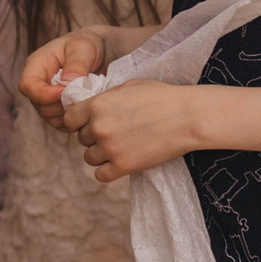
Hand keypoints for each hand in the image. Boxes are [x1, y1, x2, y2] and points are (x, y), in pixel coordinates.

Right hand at [18, 30, 108, 123]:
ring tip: (90, 99)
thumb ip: (76, 64)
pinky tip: (90, 107)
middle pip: (40, 106)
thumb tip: (68, 84)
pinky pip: (64, 124)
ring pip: (52, 117)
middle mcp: (39, 85)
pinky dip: (77, 119)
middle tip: (85, 97)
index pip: (28, 86)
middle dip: (62, 105)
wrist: (105, 50)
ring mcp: (49, 99)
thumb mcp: (84, 46)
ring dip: (71, 113)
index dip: (44, 94)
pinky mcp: (62, 110)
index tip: (66, 93)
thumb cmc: (90, 43)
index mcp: (37, 66)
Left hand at [61, 80, 208, 181]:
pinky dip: (110, 171)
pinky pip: (101, 175)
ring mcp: (110, 148)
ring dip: (103, 154)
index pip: (69, 119)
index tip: (93, 123)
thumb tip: (92, 107)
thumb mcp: (131, 86)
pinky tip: (124, 162)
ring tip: (125, 147)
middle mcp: (98, 127)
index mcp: (97, 105)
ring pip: (90, 158)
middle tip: (120, 133)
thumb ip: (106, 97)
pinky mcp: (123, 166)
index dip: (80, 122)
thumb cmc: (165, 97)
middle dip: (96, 137)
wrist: (190, 117)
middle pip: (82, 139)